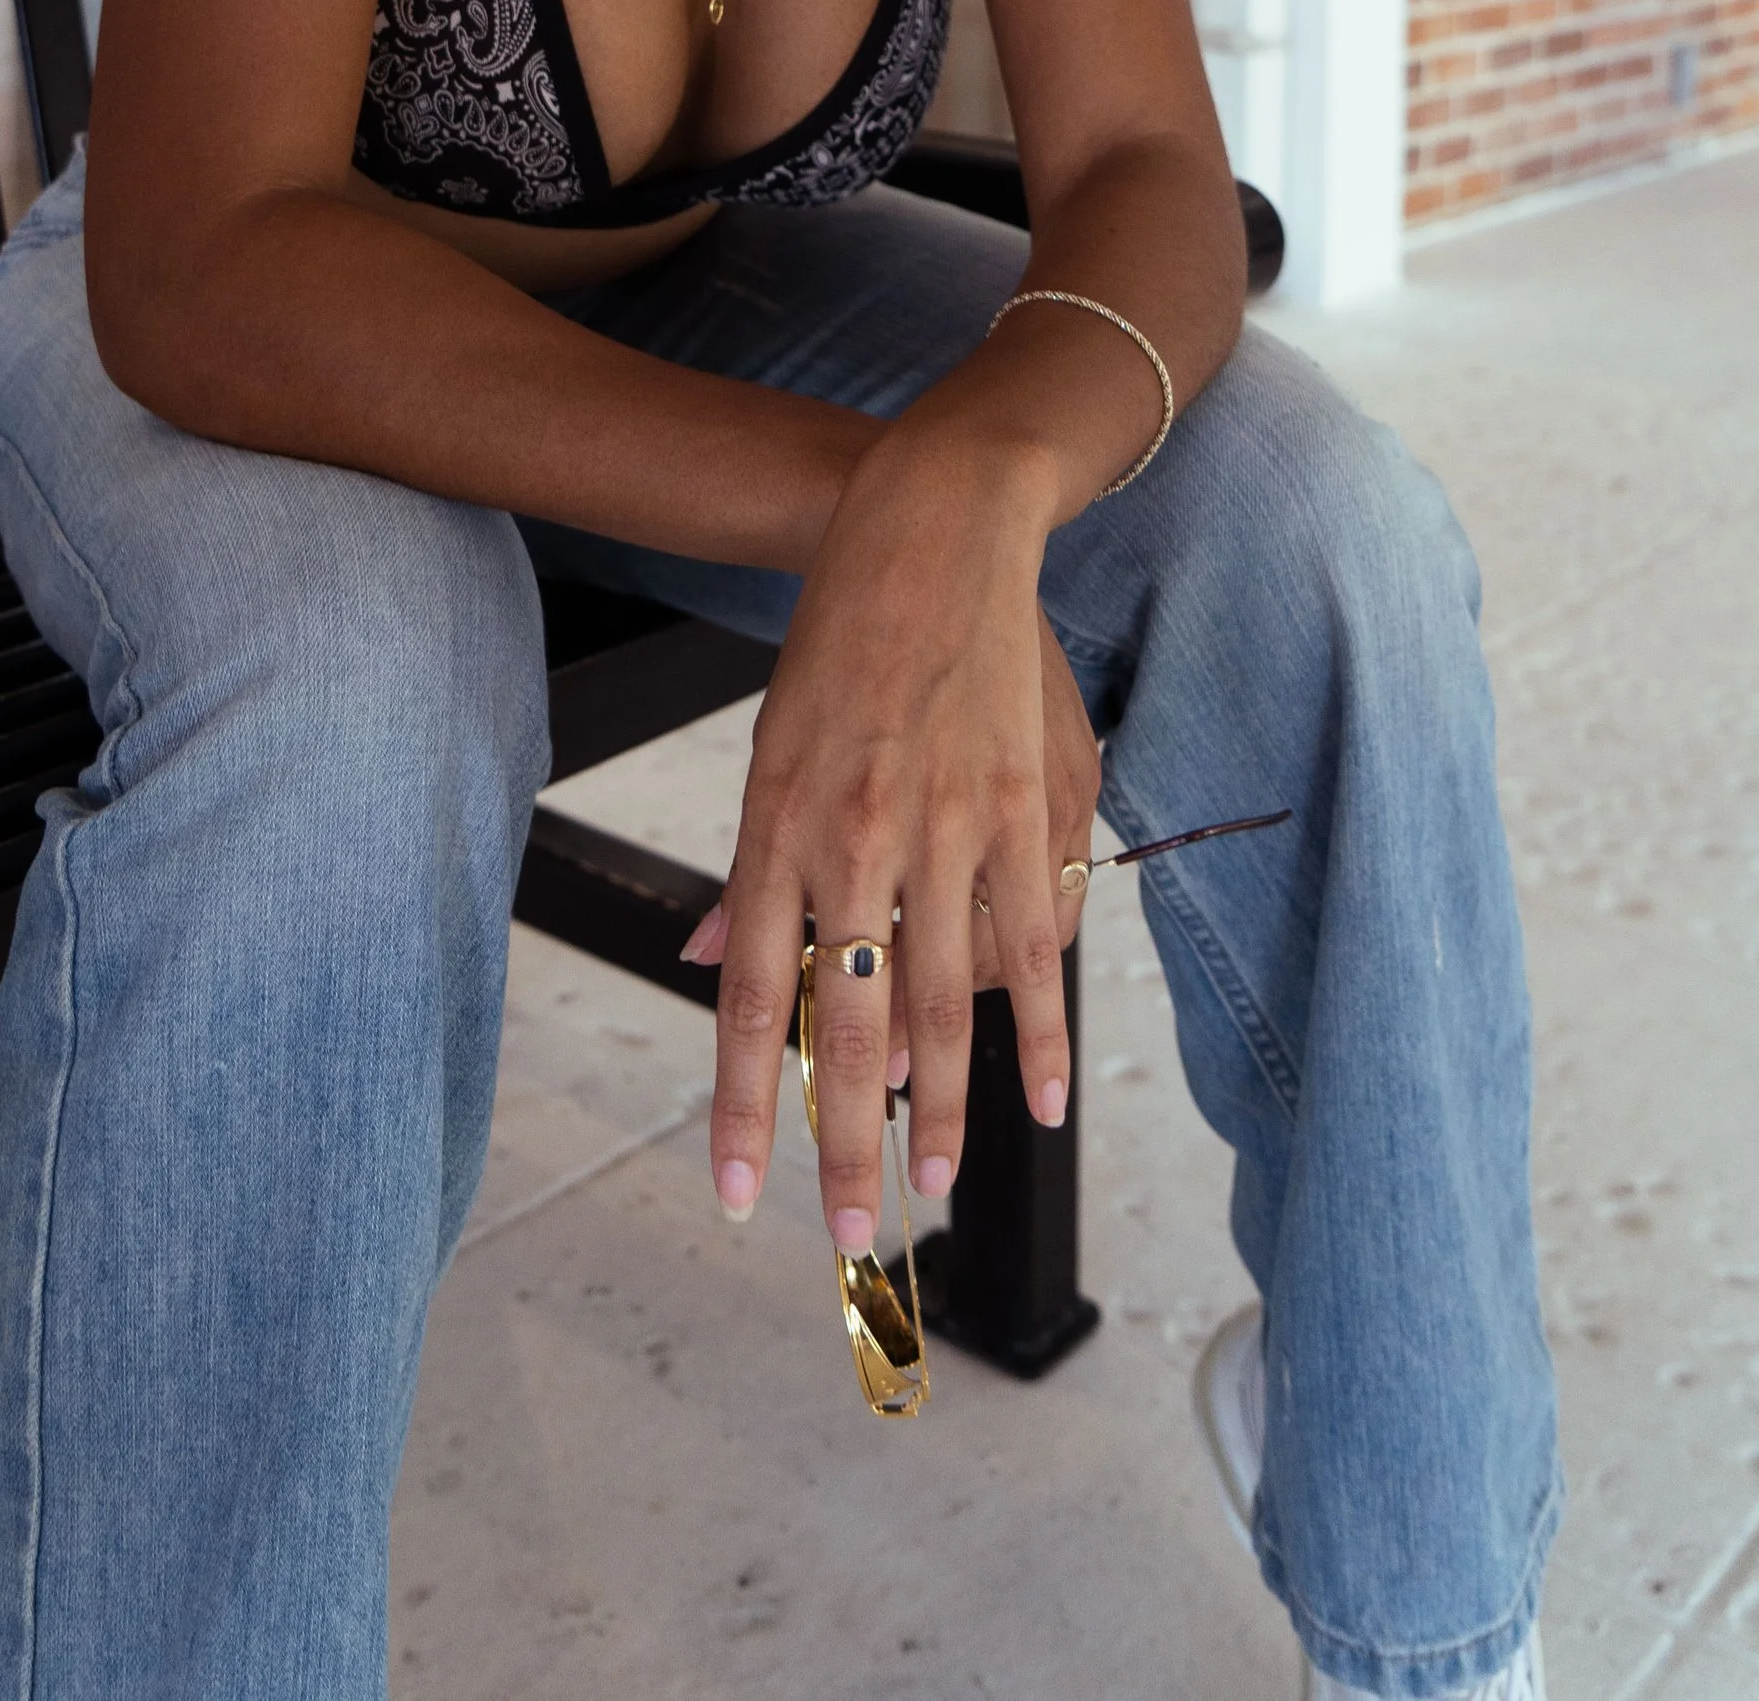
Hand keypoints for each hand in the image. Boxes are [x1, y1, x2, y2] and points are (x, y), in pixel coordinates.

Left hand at [679, 426, 1097, 1252]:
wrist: (930, 527)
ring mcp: (946, 826)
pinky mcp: (1021, 807)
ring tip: (933, 1188)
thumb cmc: (843, 641)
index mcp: (777, 822)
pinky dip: (1037, 1032)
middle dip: (840, 1139)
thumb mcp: (771, 746)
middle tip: (844, 1231)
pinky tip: (1041, 1103)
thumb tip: (718, 957)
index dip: (742, 1104)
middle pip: (843, 1020)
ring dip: (940, 1109)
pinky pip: (1032, 946)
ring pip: (939, 1001)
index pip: (748, 997)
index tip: (739, 1194)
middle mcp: (855, 836)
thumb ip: (756, 869)